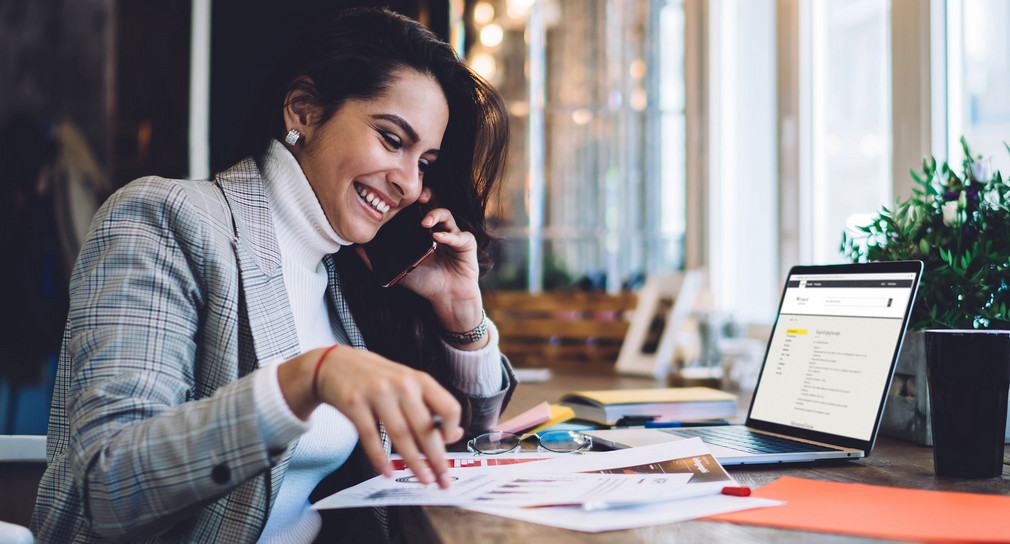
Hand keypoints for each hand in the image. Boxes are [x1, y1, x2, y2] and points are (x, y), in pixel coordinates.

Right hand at [277, 345, 463, 487]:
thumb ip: (430, 406)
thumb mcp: (407, 384)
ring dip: (414, 462)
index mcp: (419, 379)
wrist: (334, 364)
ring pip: (401, 435)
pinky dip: (380, 458)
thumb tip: (454, 434)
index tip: (449, 446)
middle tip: (443, 479)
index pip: (448, 407)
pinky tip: (387, 471)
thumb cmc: (376, 378)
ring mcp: (377, 393)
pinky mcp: (354, 403)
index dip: (452, 430)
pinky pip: (370, 437)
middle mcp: (401, 385)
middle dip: (437, 459)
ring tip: (423, 478)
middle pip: (425, 428)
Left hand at [355, 188, 485, 340]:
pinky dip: (449, 236)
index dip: (412, 200)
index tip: (400, 197)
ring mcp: (454, 235)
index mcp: (425, 231)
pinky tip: (438, 238)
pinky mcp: (467, 244)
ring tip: (425, 223)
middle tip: (418, 196)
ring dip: (436, 215)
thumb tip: (355, 249)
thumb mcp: (399, 270)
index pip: (418, 208)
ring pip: (447, 215)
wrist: (446, 298)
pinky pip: (459, 236)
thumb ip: (376, 261)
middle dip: (427, 196)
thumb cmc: (426, 283)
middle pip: (435, 203)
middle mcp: (440, 228)